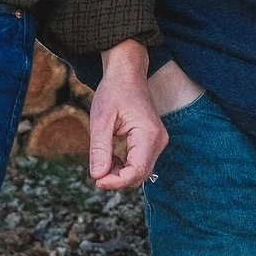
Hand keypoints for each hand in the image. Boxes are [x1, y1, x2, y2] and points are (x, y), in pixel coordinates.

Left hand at [87, 40, 164, 190]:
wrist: (127, 74)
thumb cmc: (113, 92)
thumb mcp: (101, 119)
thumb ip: (100, 148)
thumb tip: (97, 176)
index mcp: (148, 134)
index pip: (136, 171)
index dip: (116, 182)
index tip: (96, 180)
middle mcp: (159, 140)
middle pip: (141, 175)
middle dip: (118, 180)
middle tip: (96, 173)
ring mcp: (158, 141)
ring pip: (142, 172)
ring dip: (121, 174)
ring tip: (102, 163)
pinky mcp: (153, 141)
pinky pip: (141, 163)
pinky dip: (125, 167)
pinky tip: (111, 159)